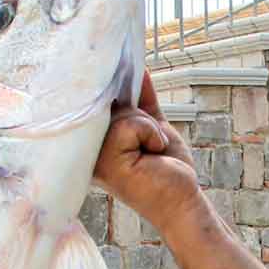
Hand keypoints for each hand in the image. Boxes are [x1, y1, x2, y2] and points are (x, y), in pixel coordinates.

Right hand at [94, 70, 201, 226]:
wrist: (181, 200)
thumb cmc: (165, 168)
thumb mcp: (151, 125)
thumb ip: (141, 99)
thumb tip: (137, 68)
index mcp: (91, 141)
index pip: (96, 102)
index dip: (109, 89)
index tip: (116, 72)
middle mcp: (87, 148)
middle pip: (110, 102)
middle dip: (137, 115)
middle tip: (150, 144)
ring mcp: (93, 155)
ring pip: (123, 112)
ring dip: (148, 127)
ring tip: (151, 150)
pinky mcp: (106, 161)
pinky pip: (130, 125)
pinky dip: (151, 134)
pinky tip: (153, 153)